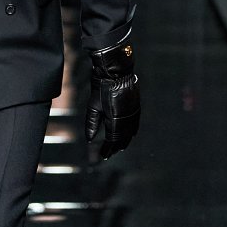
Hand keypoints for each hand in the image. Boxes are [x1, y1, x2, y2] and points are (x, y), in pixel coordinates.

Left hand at [85, 34, 139, 159]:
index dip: (107, 148)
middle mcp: (127, 118)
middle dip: (115, 147)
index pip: (112, 139)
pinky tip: (130, 134)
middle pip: (122, 138)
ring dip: (124, 141)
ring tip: (119, 148)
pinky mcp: (136, 107)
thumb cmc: (103, 87)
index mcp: (115, 119)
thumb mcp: (93, 106)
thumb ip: (92, 124)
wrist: (117, 72)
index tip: (102, 155)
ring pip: (130, 132)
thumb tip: (89, 139)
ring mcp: (134, 112)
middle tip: (109, 153)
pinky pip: (135, 124)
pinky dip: (132, 131)